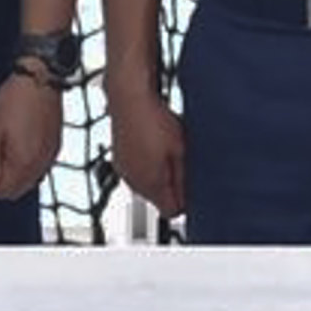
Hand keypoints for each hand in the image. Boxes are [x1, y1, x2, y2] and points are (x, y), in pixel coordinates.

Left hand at [0, 70, 62, 200]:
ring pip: (32, 179)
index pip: (6, 192)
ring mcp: (51, 155)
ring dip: (18, 173)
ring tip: (4, 149)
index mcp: (24, 163)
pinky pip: (42, 165)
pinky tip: (20, 146)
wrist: (40, 80)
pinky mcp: (56, 145)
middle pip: (20, 189)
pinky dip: (30, 163)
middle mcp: (41, 164)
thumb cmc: (13, 102)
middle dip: (4, 182)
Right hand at [109, 91, 186, 221]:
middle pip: (158, 200)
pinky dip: (146, 166)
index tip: (192, 187)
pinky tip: (152, 148)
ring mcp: (124, 170)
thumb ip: (185, 178)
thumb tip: (190, 198)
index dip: (185, 202)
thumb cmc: (155, 120)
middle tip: (181, 165)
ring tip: (166, 153)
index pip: (172, 211)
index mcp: (150, 183)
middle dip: (171, 188)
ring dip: (158, 176)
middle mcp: (133, 181)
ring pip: (147, 186)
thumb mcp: (182, 151)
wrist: (130, 98)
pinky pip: (136, 173)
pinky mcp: (119, 159)